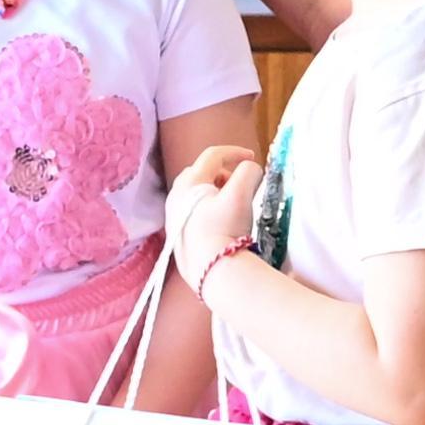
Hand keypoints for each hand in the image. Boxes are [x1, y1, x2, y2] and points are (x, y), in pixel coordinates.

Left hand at [163, 141, 260, 287]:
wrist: (211, 272)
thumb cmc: (224, 229)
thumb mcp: (241, 196)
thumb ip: (249, 173)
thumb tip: (251, 171)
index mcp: (189, 182)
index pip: (212, 155)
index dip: (234, 152)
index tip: (252, 157)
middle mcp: (176, 196)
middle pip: (200, 172)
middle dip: (222, 172)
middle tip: (238, 183)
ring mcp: (173, 216)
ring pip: (195, 193)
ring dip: (215, 191)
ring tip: (231, 204)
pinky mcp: (177, 235)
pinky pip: (192, 212)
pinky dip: (207, 209)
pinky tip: (220, 223)